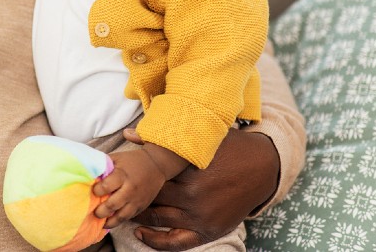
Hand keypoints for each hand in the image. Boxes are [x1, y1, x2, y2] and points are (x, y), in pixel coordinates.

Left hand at [93, 148, 166, 225]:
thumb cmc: (132, 161)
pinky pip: (128, 218)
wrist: (156, 166)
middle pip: (112, 205)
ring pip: (120, 216)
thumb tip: (86, 173)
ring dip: (108, 221)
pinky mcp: (141, 207)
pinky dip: (117, 222)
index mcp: (122, 175)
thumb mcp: (117, 158)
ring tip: (99, 221)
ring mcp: (136, 200)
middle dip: (100, 211)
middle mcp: (130, 189)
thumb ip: (103, 166)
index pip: (106, 187)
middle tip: (93, 211)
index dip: (97, 190)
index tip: (93, 191)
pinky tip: (108, 223)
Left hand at [121, 128, 279, 250]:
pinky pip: (176, 242)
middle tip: (113, 194)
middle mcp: (192, 196)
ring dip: (139, 216)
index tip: (116, 177)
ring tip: (123, 209)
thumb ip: (163, 142)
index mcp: (188, 171)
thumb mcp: (199, 140)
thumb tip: (127, 135)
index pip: (150, 177)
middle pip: (151, 198)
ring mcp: (200, 216)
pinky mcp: (208, 231)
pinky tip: (140, 234)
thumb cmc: (227, 148)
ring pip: (159, 219)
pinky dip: (156, 241)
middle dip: (132, 196)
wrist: (262, 168)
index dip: (130, 178)